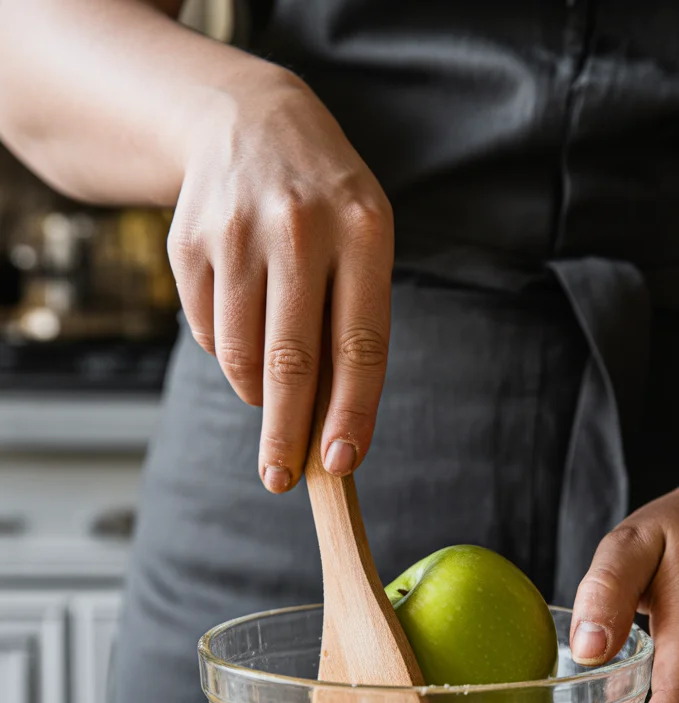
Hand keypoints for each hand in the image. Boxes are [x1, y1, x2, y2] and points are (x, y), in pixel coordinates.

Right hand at [168, 66, 392, 491]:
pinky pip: (206, 331)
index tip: (340, 463)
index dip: (350, 412)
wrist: (251, 121)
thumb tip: (333, 425)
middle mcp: (298, 227)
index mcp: (362, 230)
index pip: (360, 343)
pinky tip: (243, 323)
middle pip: (290, 359)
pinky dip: (226, 351)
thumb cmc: (325, 205)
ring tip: (269, 389)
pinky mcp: (188, 242)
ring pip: (239, 353)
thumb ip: (355, 322)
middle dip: (286, 433)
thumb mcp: (363, 242)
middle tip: (281, 479)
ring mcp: (236, 231)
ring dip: (256, 392)